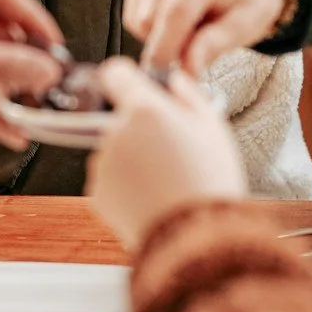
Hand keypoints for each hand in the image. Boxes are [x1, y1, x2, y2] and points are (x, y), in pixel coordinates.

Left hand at [86, 59, 245, 251]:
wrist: (194, 238)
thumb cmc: (209, 183)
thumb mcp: (214, 128)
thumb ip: (188, 95)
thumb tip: (173, 81)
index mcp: (144, 110)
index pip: (115, 73)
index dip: (126, 80)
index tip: (135, 90)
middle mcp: (116, 132)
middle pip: (120, 118)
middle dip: (139, 128)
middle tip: (171, 151)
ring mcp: (103, 163)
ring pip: (115, 149)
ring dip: (132, 158)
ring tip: (165, 180)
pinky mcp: (97, 192)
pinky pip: (110, 178)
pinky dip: (126, 185)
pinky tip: (153, 197)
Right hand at [123, 0, 285, 73]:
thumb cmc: (247, 1)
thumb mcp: (246, 25)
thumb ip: (215, 44)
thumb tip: (188, 70)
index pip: (175, 12)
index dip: (165, 48)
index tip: (161, 77)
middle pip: (149, 19)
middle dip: (167, 43)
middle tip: (196, 42)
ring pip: (137, 20)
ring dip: (158, 35)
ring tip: (189, 26)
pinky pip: (132, 15)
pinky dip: (150, 26)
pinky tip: (173, 18)